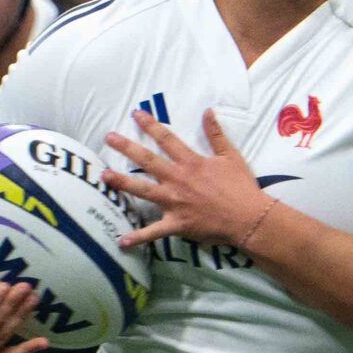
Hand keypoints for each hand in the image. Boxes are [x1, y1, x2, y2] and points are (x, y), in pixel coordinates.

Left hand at [106, 110, 271, 248]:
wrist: (249, 218)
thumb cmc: (242, 187)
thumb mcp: (231, 156)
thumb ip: (216, 134)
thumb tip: (208, 111)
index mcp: (191, 162)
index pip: (166, 139)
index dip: (150, 125)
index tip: (135, 114)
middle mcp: (178, 179)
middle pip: (147, 161)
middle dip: (126, 147)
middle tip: (108, 137)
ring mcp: (174, 202)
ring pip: (143, 190)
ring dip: (122, 182)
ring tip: (103, 176)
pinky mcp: (177, 223)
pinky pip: (154, 232)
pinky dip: (138, 237)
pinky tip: (122, 241)